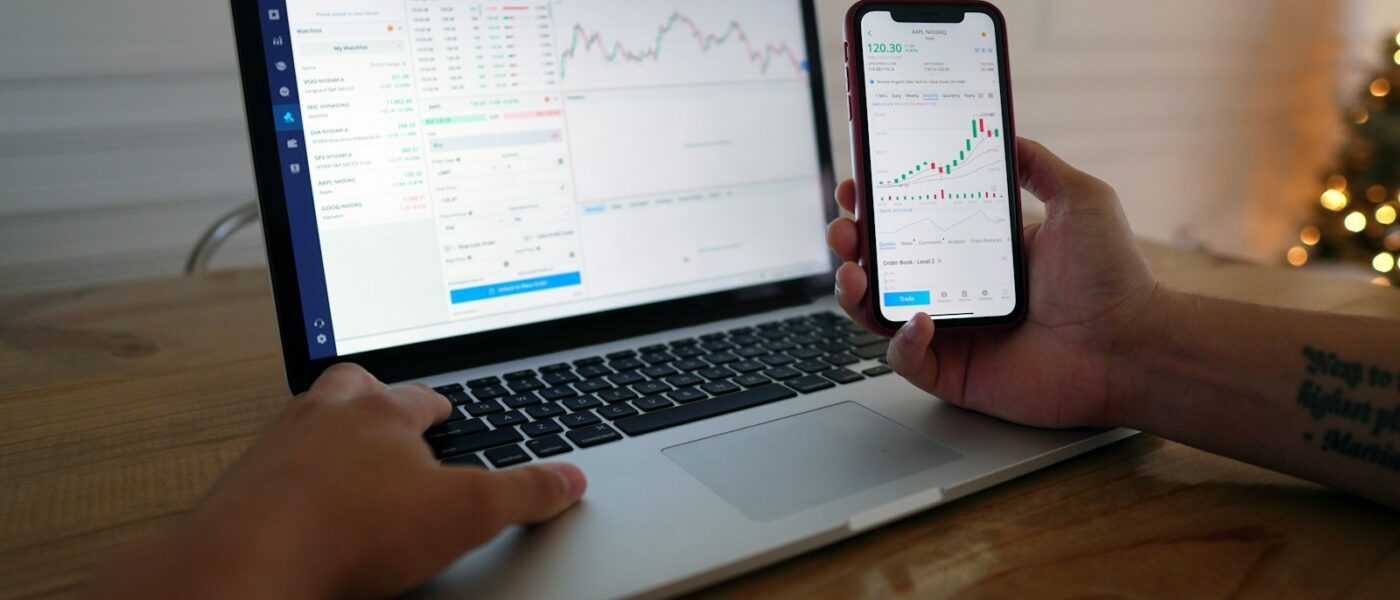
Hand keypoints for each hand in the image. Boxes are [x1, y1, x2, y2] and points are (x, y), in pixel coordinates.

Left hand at [89, 364, 586, 599]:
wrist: (248, 563)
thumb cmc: (353, 531)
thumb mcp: (464, 514)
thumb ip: (524, 493)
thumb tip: (571, 478)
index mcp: (382, 411)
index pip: (420, 396)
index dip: (439, 406)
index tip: (444, 410)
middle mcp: (325, 416)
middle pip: (352, 388)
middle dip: (372, 395)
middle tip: (384, 410)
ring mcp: (276, 447)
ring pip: (306, 418)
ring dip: (327, 428)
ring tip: (343, 450)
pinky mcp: (240, 486)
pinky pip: (269, 465)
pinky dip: (288, 473)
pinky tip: (300, 499)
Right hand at [827, 138, 1157, 427]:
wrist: (1132, 344)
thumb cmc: (1112, 277)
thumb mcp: (1079, 199)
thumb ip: (1038, 164)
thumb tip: (1002, 132)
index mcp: (975, 249)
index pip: (910, 223)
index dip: (876, 206)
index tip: (857, 187)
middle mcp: (955, 288)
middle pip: (881, 266)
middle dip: (850, 245)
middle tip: (844, 230)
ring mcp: (952, 332)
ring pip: (879, 314)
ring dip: (854, 292)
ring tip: (853, 275)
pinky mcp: (954, 373)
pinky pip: (907, 360)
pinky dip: (902, 341)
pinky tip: (919, 320)